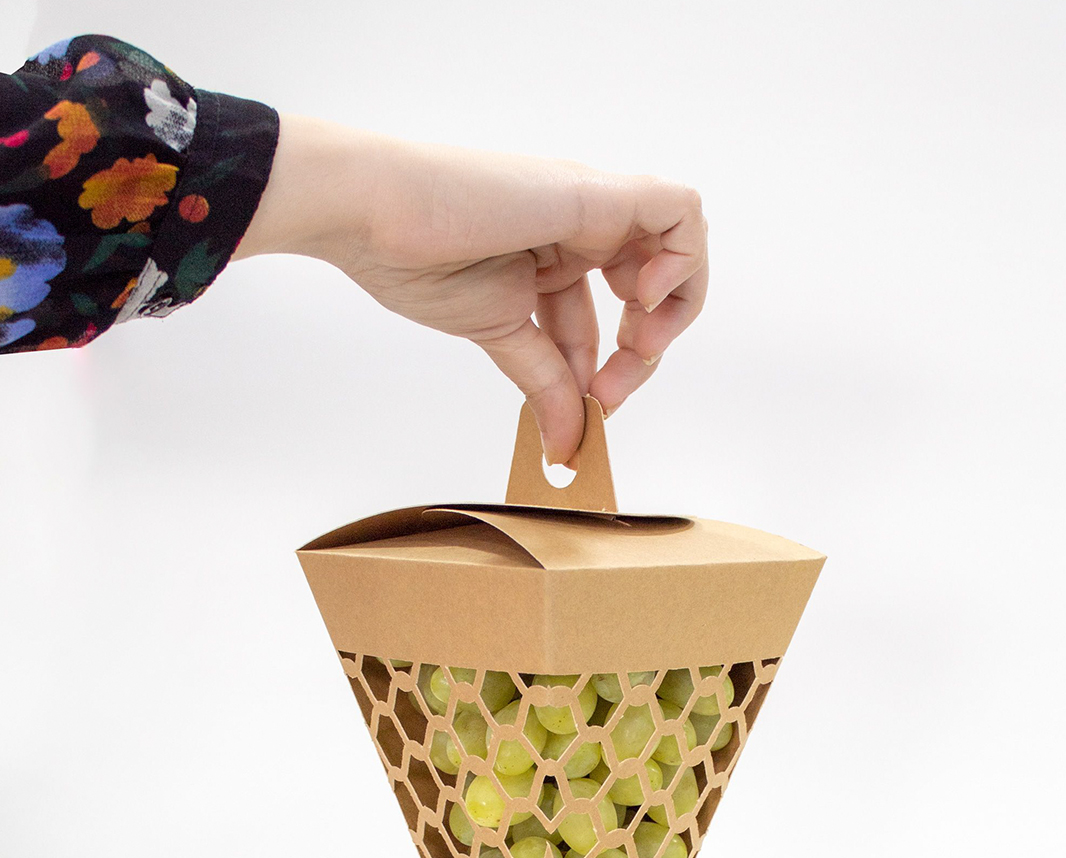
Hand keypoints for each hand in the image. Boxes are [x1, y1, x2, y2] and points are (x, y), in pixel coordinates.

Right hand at [235, 115, 706, 462]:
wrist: (373, 215)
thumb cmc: (416, 260)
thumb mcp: (499, 335)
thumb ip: (543, 385)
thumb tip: (566, 447)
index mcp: (556, 256)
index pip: (615, 318)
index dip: (616, 370)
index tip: (591, 408)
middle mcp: (582, 227)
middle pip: (653, 290)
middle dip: (646, 352)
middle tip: (610, 391)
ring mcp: (593, 206)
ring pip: (680, 247)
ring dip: (673, 309)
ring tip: (637, 346)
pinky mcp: (598, 192)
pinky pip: (679, 210)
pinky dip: (682, 260)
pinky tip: (642, 299)